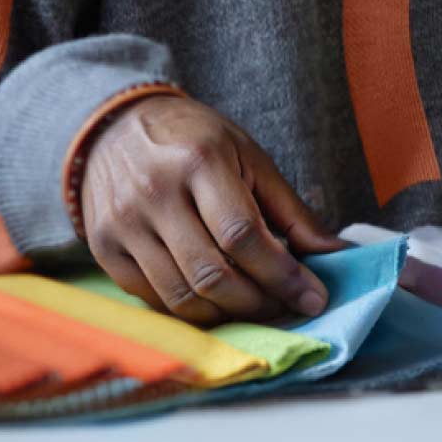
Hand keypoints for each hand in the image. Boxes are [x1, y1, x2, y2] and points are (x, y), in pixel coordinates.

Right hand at [78, 95, 344, 324]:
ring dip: (228, 314)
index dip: (282, 275)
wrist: (114, 127)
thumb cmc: (195, 141)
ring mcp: (123, 224)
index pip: (243, 235)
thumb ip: (292, 212)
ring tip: (255, 306)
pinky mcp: (104, 249)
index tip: (314, 298)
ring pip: (181, 296)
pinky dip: (191, 310)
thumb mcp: (249, 157)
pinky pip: (153, 299)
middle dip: (259, 302)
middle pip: (212, 274)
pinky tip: (215, 301)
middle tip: (288, 307)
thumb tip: (338, 255)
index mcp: (199, 161)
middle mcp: (155, 193)